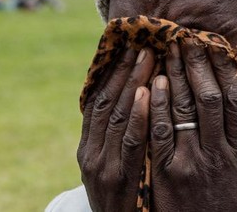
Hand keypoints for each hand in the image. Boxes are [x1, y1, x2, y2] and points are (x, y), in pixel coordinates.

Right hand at [78, 47, 154, 211]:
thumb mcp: (115, 169)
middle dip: (124, 70)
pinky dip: (138, 114)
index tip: (127, 47)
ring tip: (147, 56)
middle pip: (106, 102)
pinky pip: (130, 141)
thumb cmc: (125, 202)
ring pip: (117, 115)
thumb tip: (135, 103)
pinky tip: (149, 93)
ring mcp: (102, 166)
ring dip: (133, 83)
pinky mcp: (119, 179)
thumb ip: (121, 140)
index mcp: (87, 148)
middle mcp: (89, 153)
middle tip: (142, 42)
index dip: (111, 73)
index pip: (98, 101)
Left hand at [148, 42, 236, 210]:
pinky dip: (155, 106)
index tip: (217, 47)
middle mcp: (218, 154)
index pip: (235, 102)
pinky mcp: (166, 174)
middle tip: (186, 37)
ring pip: (183, 110)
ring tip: (167, 50)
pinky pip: (159, 133)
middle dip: (197, 64)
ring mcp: (191, 163)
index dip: (226, 71)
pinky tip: (151, 84)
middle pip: (208, 98)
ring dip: (176, 76)